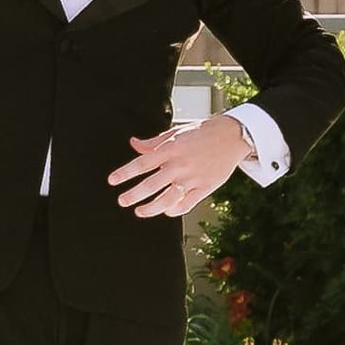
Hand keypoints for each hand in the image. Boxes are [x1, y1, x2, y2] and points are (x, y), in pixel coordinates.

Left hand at [108, 113, 248, 221]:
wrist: (231, 135)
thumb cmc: (202, 132)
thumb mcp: (175, 132)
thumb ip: (153, 142)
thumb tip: (134, 144)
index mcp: (171, 149)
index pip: (142, 163)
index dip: (125, 173)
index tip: (112, 181)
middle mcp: (180, 165)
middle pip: (151, 184)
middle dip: (133, 195)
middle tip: (122, 201)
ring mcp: (193, 178)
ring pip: (167, 199)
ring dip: (151, 208)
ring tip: (139, 211)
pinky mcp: (205, 187)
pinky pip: (186, 204)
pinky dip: (174, 209)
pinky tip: (165, 210)